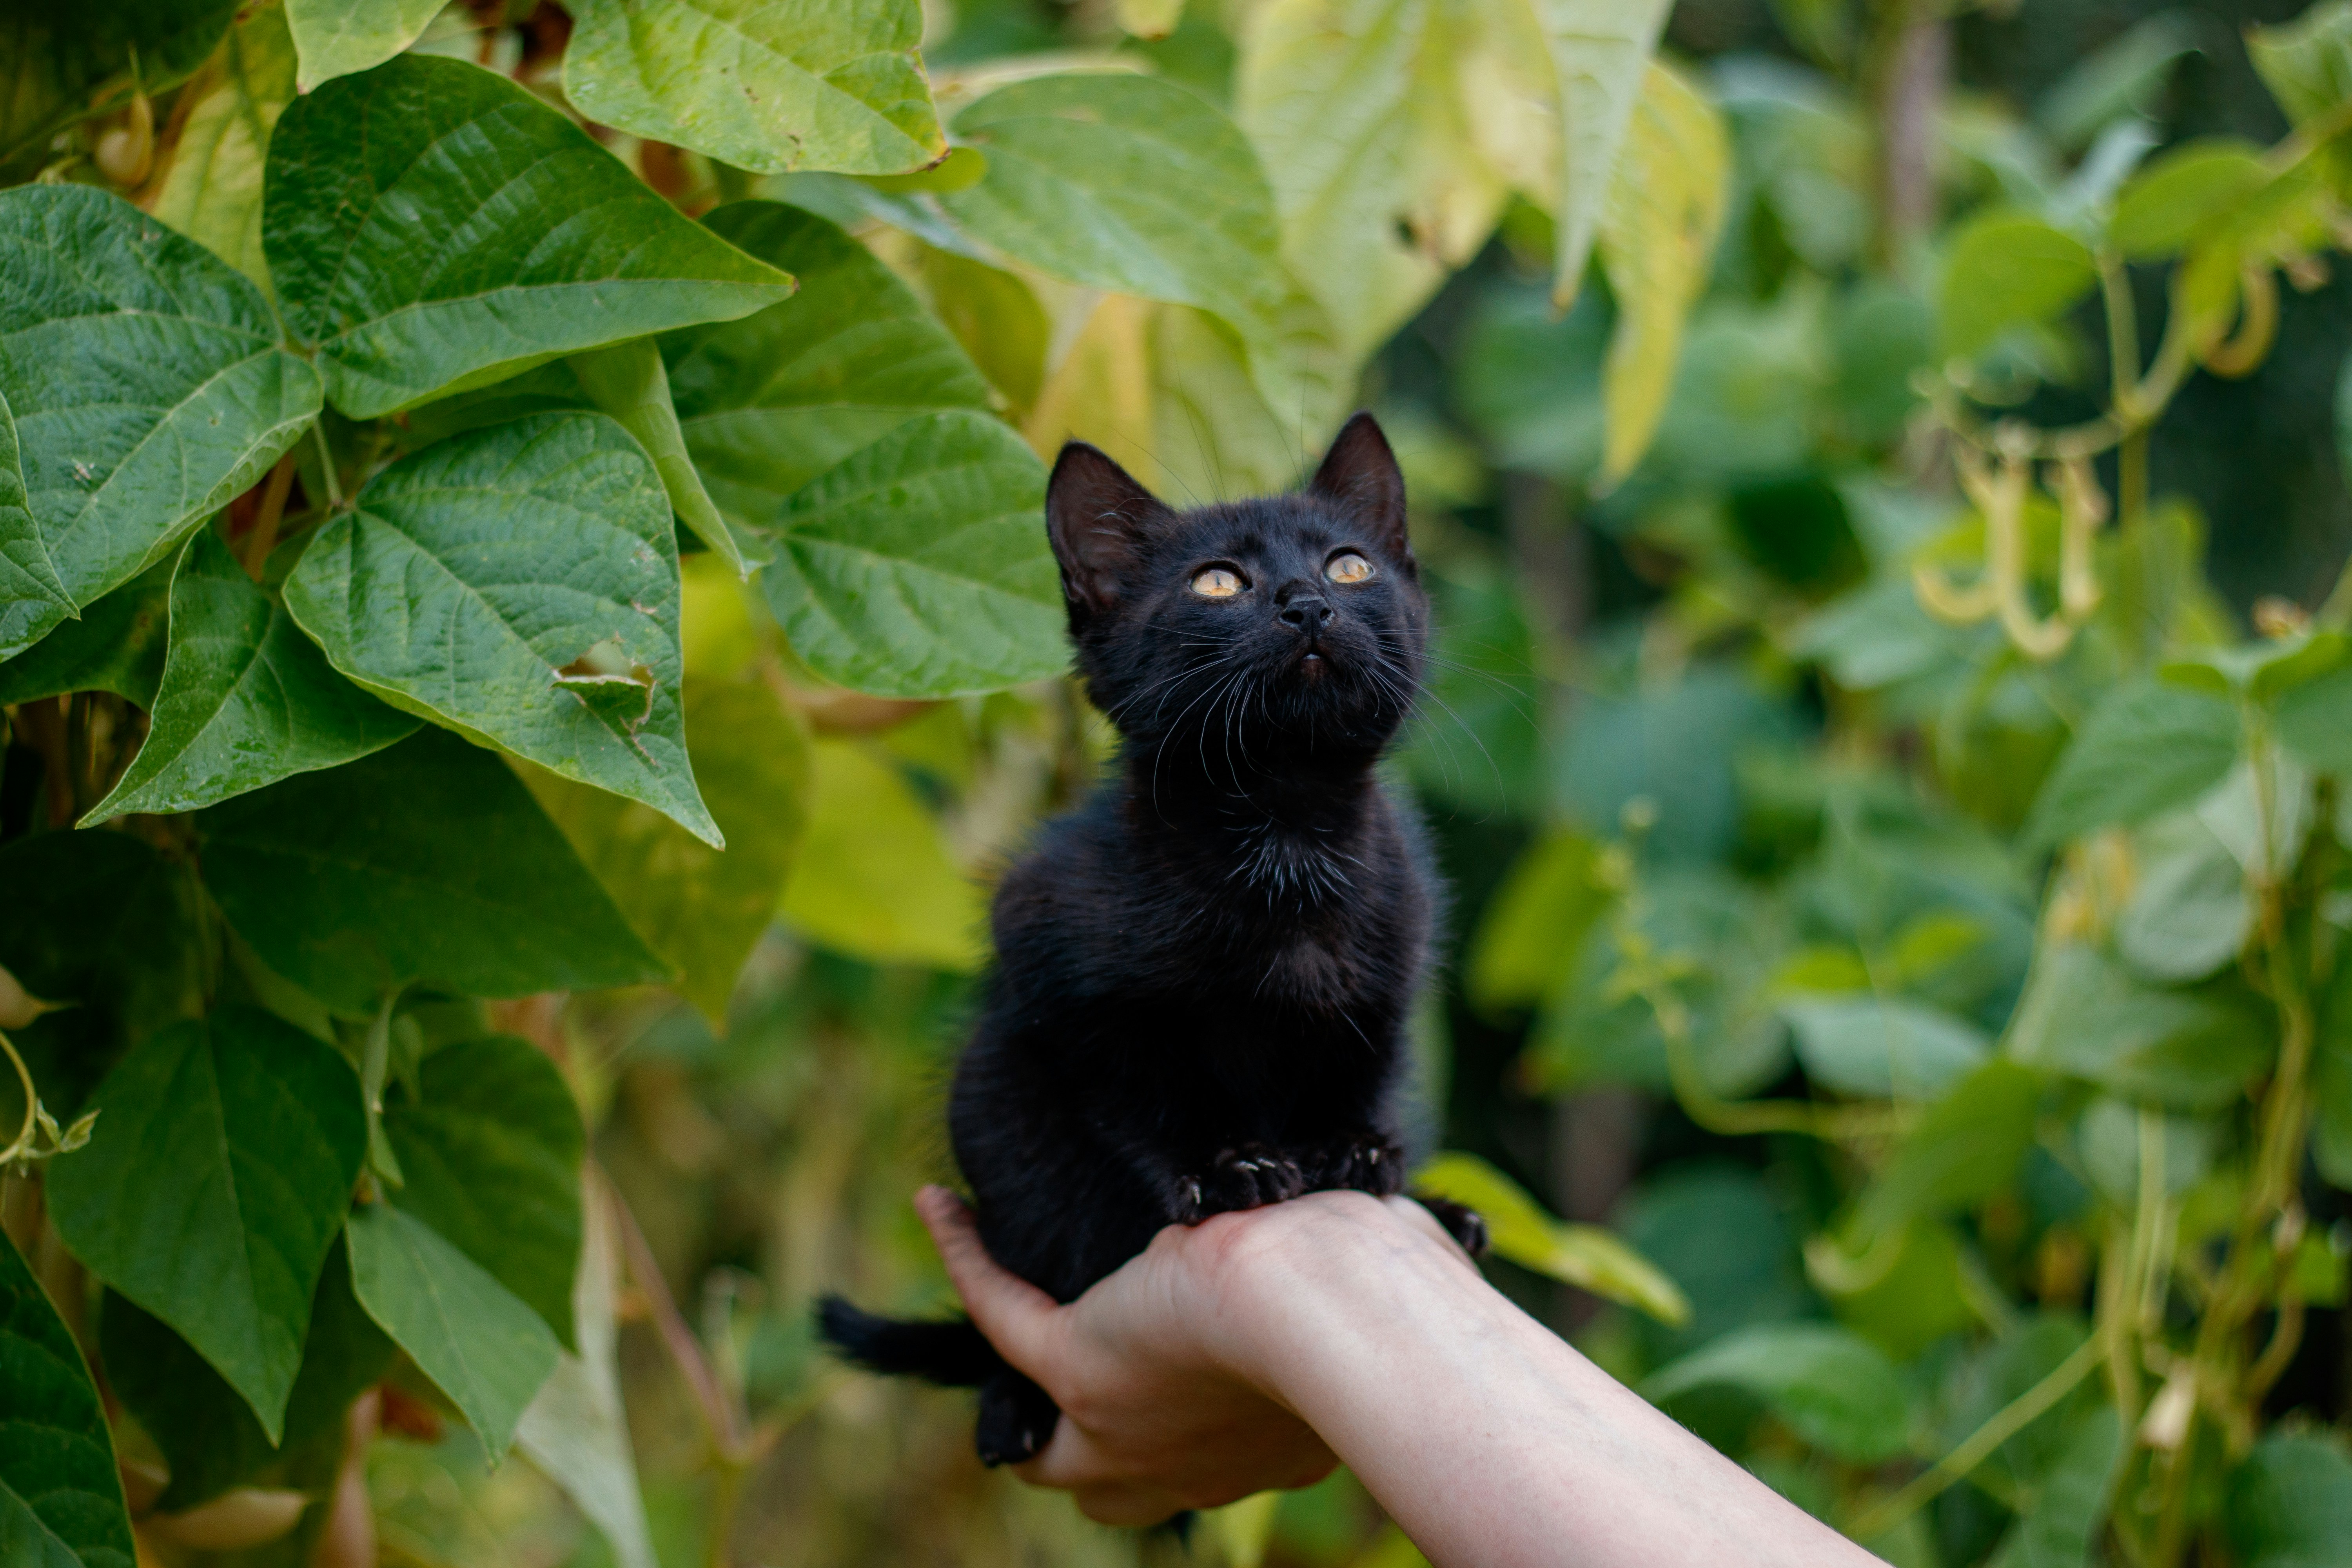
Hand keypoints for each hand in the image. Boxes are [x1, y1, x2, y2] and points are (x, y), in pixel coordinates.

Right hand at [914, 1184, 1470, 1523]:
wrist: (1338, 1304)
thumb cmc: (1386, 1291)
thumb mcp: (1382, 1290)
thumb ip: (1385, 1274)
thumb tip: (1436, 1232)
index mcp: (1274, 1449)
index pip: (1213, 1460)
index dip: (1190, 1430)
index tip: (1200, 1356)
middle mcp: (1199, 1461)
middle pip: (1109, 1485)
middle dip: (1093, 1451)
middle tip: (1076, 1371)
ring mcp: (1128, 1426)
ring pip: (1049, 1444)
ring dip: (1023, 1372)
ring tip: (1000, 1296)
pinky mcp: (1081, 1364)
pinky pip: (1000, 1313)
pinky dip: (967, 1257)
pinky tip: (943, 1206)